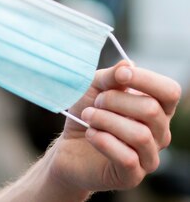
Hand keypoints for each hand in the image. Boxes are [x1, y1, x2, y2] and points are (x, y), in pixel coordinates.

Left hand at [49, 62, 181, 193]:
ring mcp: (149, 156)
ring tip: (88, 117)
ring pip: (140, 135)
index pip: (170, 91)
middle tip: (96, 102)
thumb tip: (128, 64)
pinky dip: (103, 141)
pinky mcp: (133, 175)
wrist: (69, 146)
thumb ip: (111, 76)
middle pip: (151, 110)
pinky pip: (127, 158)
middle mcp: (160, 133)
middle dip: (116, 100)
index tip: (120, 75)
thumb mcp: (95, 86)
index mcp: (156, 107)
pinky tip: (91, 135)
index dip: (146, 79)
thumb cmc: (88, 111)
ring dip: (105, 120)